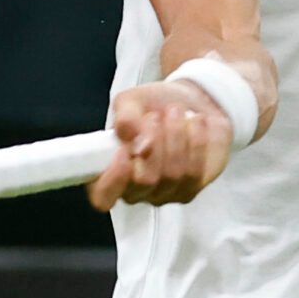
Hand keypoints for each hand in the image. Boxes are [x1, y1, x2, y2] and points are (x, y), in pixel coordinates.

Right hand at [87, 80, 229, 208]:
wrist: (190, 104)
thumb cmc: (153, 106)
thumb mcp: (131, 102)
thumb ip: (125, 119)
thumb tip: (134, 141)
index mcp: (108, 172)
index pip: (103, 195)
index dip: (113, 178)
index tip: (124, 151)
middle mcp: (133, 189)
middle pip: (144, 180)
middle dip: (154, 141)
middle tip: (154, 116)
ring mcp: (162, 194)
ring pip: (171, 175)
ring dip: (175, 136)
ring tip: (175, 112)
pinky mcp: (189, 190)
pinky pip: (193, 173)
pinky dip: (196, 142)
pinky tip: (194, 124)